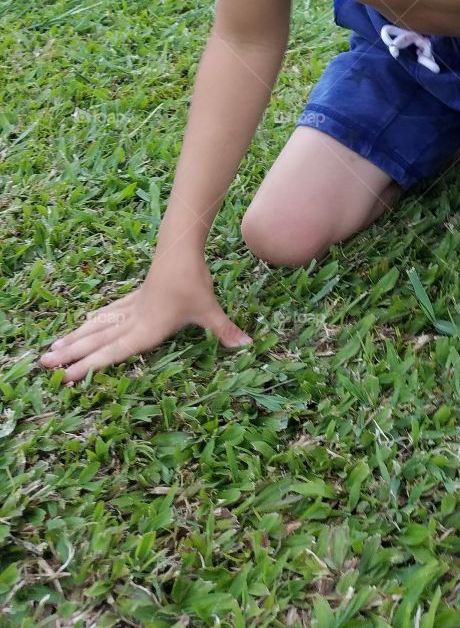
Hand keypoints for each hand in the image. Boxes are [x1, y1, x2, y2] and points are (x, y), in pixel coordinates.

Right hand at [38, 253, 251, 384]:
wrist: (180, 250)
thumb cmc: (193, 282)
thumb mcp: (209, 310)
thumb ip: (224, 330)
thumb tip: (247, 344)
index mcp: (146, 330)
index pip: (113, 352)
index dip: (89, 366)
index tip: (66, 376)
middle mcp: (133, 321)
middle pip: (96, 340)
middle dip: (70, 354)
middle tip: (44, 364)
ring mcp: (131, 308)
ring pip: (97, 326)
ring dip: (75, 337)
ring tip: (52, 349)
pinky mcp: (135, 297)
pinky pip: (109, 312)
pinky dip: (94, 319)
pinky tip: (85, 321)